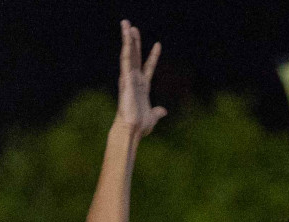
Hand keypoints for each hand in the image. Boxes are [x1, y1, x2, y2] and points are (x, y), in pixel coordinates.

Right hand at [114, 21, 164, 137]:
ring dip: (127, 39)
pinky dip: (127, 48)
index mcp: (142, 87)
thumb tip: (163, 111)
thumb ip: (157, 112)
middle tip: (132, 27)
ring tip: (126, 24)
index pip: (148, 67)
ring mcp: (129, 78)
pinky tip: (127, 36)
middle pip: (135, 56)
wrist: (131, 130)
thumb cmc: (139, 127)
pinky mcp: (125, 79)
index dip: (153, 56)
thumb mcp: (152, 117)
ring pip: (128, 54)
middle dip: (134, 42)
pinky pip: (126, 60)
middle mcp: (134, 80)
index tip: (158, 45)